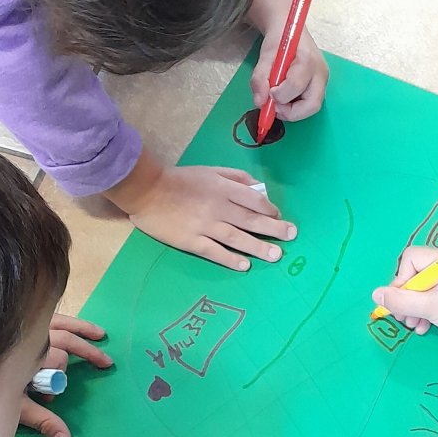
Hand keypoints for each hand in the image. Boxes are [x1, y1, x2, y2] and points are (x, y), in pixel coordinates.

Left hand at [19, 315, 112, 436]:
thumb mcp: (15, 406)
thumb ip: (42, 420)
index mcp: (25, 355)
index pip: (56, 360)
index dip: (58, 378)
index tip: (49, 395)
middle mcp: (28, 336)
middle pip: (63, 339)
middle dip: (86, 351)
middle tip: (105, 363)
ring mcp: (23, 326)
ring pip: (59, 322)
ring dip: (82, 328)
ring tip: (101, 335)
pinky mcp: (20, 322)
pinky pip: (48, 316)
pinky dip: (65, 320)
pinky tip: (77, 323)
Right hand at [105, 147, 296, 271]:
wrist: (146, 191)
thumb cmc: (179, 180)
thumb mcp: (209, 170)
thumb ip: (234, 178)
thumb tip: (258, 189)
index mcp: (222, 188)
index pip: (253, 199)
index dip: (269, 209)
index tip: (278, 217)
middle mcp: (217, 207)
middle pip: (251, 220)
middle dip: (274, 229)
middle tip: (291, 236)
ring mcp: (205, 225)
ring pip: (237, 238)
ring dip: (258, 247)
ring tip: (276, 255)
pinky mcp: (191, 241)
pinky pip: (215, 251)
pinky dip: (231, 259)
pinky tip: (245, 266)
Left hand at [249, 0, 328, 122]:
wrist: (289, 28)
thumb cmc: (279, 39)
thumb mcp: (265, 54)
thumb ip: (260, 77)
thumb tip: (259, 101)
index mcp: (308, 60)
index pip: (296, 85)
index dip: (280, 95)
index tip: (269, 93)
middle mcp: (320, 73)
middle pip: (312, 105)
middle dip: (291, 112)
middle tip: (274, 106)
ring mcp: (321, 82)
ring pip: (311, 108)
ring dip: (291, 110)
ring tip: (277, 100)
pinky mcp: (318, 87)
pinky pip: (308, 105)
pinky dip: (294, 107)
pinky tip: (284, 96)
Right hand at [373, 245, 437, 349]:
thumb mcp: (430, 308)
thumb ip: (402, 300)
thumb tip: (376, 294)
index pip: (411, 258)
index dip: (400, 281)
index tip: (399, 303)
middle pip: (415, 274)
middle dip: (406, 298)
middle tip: (404, 319)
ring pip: (424, 287)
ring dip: (414, 307)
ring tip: (415, 325)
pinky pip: (436, 295)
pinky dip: (427, 309)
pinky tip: (425, 326)